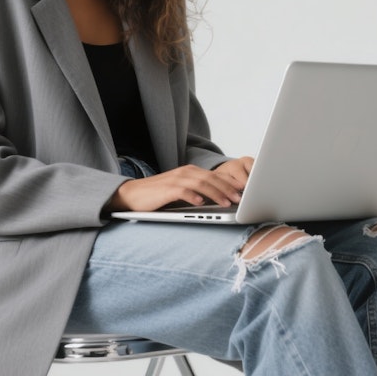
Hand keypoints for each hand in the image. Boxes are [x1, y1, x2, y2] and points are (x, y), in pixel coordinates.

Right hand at [106, 157, 254, 212]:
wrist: (133, 195)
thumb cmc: (159, 196)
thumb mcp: (182, 192)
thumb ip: (198, 192)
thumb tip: (218, 201)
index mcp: (190, 172)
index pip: (215, 176)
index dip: (230, 183)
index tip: (244, 192)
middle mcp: (185, 172)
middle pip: (212, 178)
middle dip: (228, 188)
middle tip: (241, 198)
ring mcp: (175, 179)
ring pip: (201, 184)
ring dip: (216, 193)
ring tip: (227, 203)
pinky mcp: (166, 189)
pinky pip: (183, 191)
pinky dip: (194, 196)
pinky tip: (202, 203)